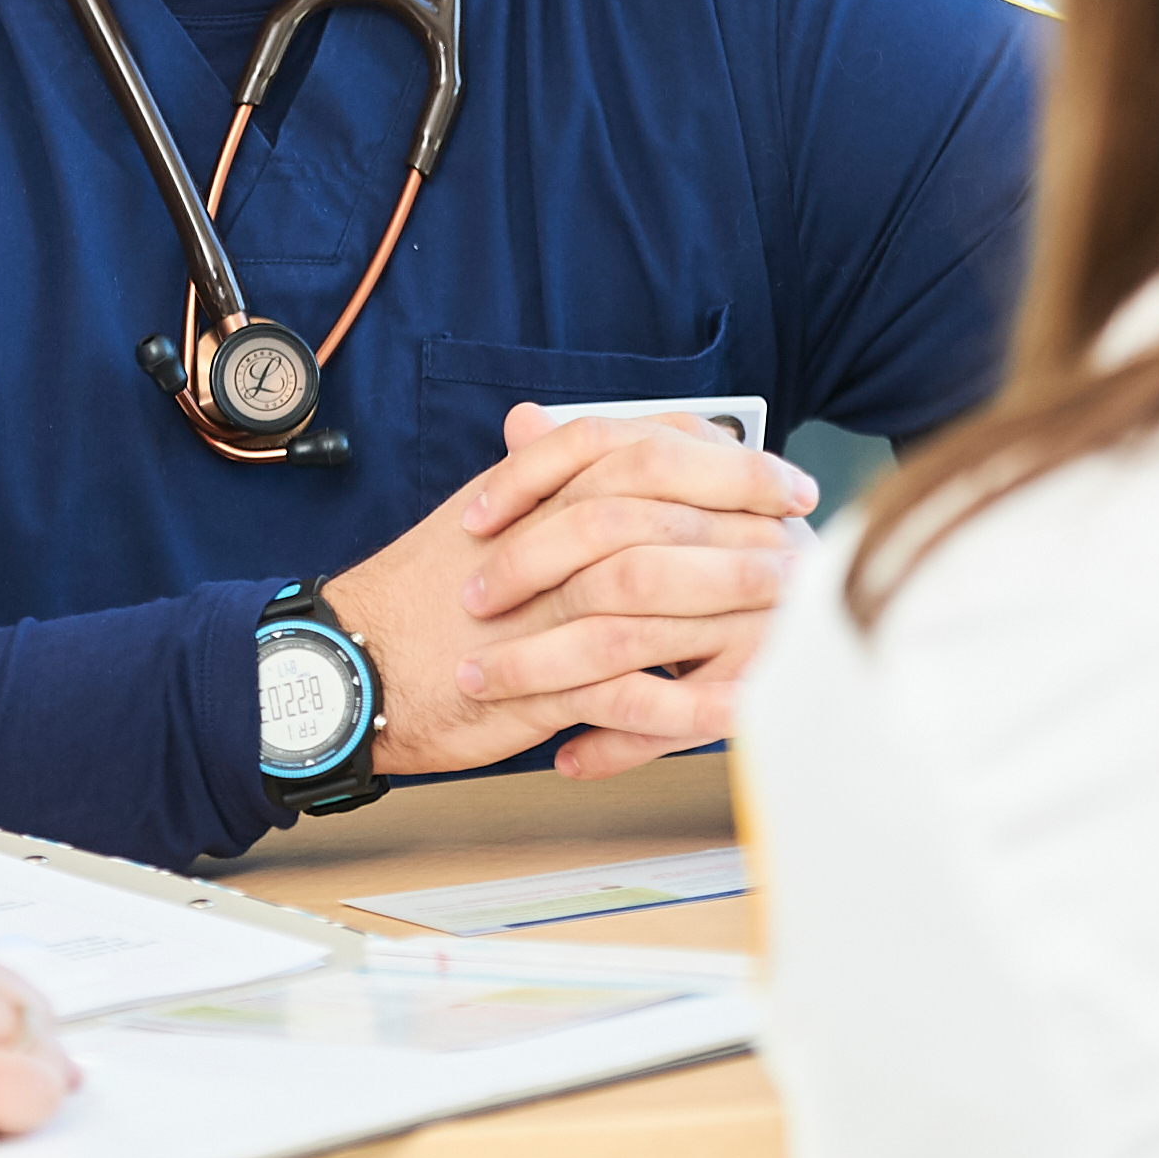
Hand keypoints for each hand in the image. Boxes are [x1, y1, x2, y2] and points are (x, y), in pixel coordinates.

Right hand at [330, 403, 815, 775]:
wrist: (352, 660)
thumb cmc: (418, 598)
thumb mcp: (488, 517)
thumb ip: (555, 480)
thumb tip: (627, 447)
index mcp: (537, 492)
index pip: (649, 452)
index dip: (730, 464)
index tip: (784, 481)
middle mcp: (541, 536)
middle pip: (665, 511)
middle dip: (749, 529)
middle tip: (805, 546)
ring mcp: (539, 607)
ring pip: (654, 591)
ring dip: (730, 605)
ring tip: (786, 618)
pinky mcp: (534, 680)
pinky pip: (627, 690)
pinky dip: (687, 704)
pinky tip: (737, 710)